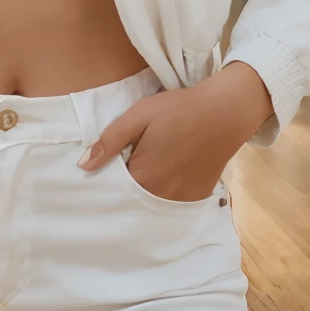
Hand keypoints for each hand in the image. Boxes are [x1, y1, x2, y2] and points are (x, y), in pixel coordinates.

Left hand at [76, 62, 272, 200]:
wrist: (225, 112)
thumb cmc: (178, 110)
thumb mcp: (139, 116)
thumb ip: (110, 141)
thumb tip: (84, 166)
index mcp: (143, 176)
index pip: (114, 188)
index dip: (109, 176)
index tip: (110, 164)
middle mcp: (161, 195)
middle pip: (134, 197)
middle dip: (127, 185)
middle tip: (132, 161)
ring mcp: (182, 197)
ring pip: (154, 200)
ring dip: (147, 188)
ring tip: (151, 166)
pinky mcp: (198, 195)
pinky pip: (174, 200)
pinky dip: (167, 190)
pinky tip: (170, 172)